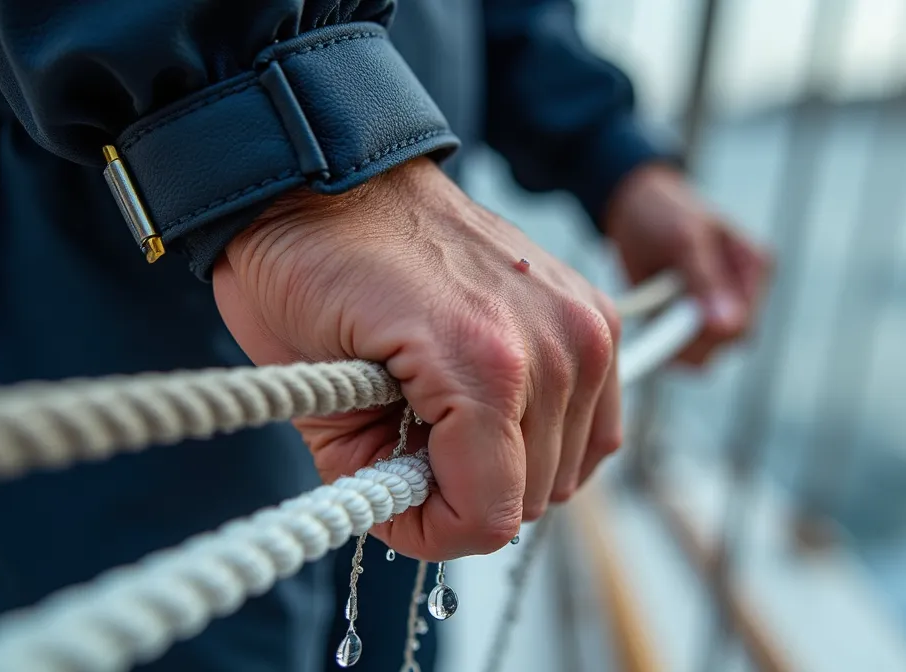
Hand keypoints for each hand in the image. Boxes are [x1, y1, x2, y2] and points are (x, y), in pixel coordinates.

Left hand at [212, 157, 621, 560]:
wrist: (337, 179)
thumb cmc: (308, 272)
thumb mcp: (315, 398)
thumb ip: (375, 477)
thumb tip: (418, 513)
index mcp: (483, 367)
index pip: (490, 516)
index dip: (433, 533)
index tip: (390, 503)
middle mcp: (555, 346)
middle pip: (534, 496)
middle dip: (464, 496)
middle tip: (407, 454)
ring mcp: (584, 324)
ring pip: (568, 465)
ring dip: (506, 464)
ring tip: (445, 421)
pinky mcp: (595, 311)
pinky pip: (597, 420)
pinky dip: (550, 432)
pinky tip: (495, 409)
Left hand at [604, 163, 770, 364]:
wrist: (633, 206)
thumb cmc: (663, 212)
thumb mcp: (683, 238)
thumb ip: (705, 280)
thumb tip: (727, 327)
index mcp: (754, 267)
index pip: (745, 324)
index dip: (710, 334)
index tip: (673, 323)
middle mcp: (743, 293)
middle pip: (728, 345)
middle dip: (690, 339)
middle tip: (656, 317)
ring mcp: (719, 310)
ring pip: (705, 355)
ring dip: (673, 342)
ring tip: (653, 308)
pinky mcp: (693, 322)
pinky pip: (683, 352)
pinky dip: (662, 341)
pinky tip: (651, 316)